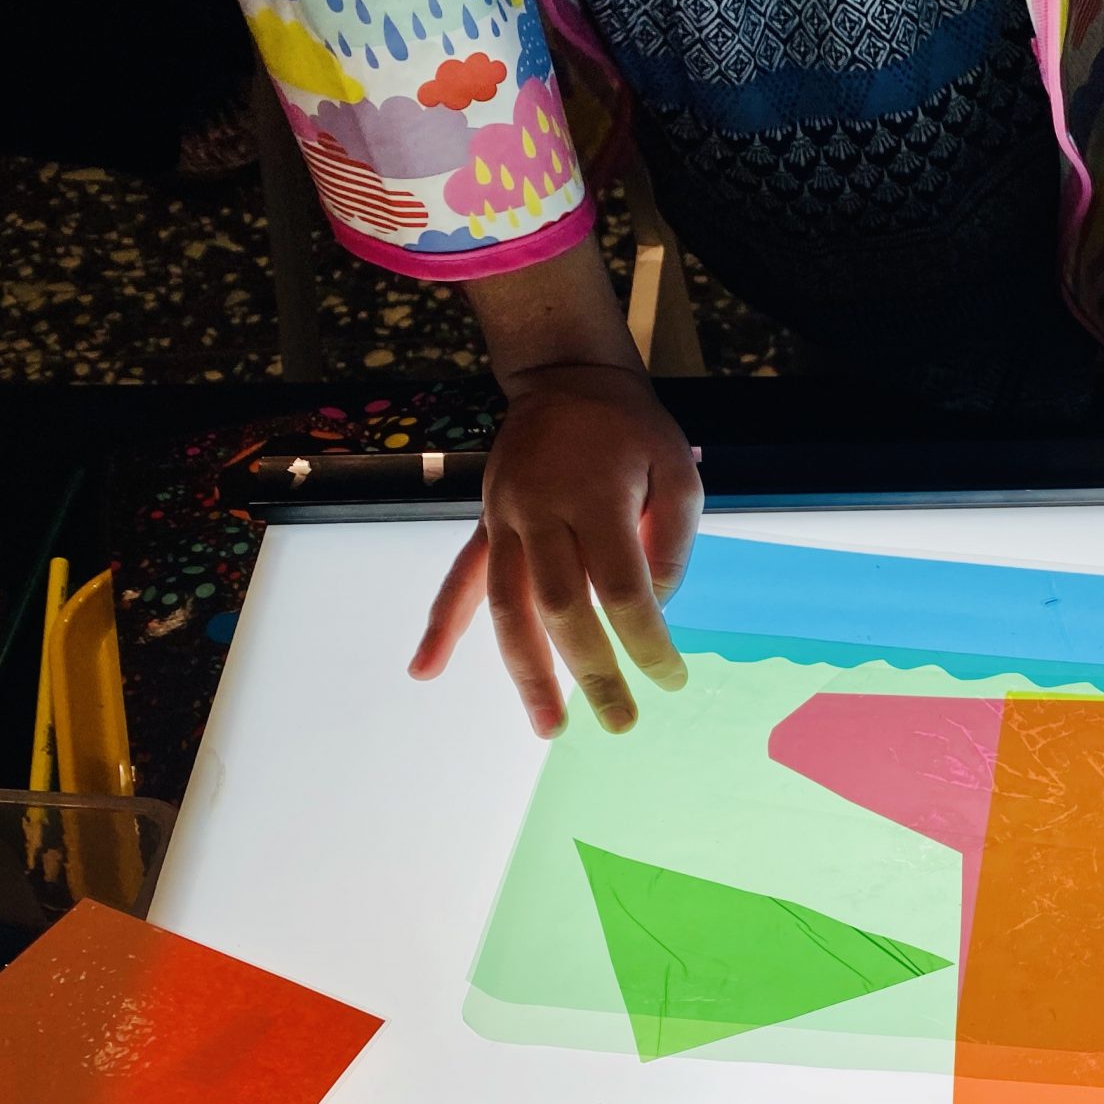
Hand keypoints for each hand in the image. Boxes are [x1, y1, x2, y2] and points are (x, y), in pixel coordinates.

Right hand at [410, 362, 703, 735]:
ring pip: (506, 605)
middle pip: (560, 607)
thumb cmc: (632, 428)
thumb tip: (655, 606)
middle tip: (621, 721)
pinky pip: (459, 579)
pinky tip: (425, 670)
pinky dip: (441, 625)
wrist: (565, 378)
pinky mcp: (486, 524)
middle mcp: (539, 511)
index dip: (647, 641)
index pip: (622, 588)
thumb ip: (672, 539)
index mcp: (593, 497)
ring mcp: (504, 519)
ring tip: (547, 725)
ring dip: (524, 671)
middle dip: (591, 671)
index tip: (671, 679)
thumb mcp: (679, 468)